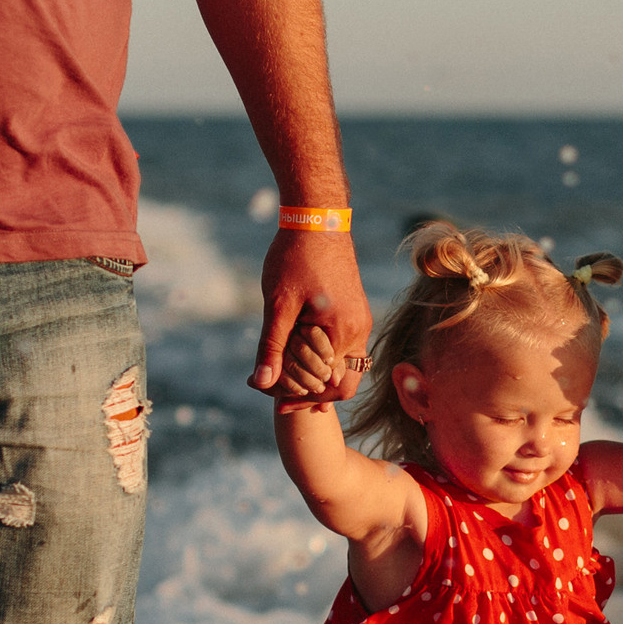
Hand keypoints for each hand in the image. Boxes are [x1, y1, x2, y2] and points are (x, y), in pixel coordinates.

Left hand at [251, 228, 370, 404]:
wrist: (317, 219)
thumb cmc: (295, 257)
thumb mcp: (278, 305)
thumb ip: (272, 347)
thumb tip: (262, 383)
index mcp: (344, 333)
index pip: (332, 387)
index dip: (304, 400)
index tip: (277, 404)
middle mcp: (360, 331)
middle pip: (341, 382)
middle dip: (310, 391)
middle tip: (276, 396)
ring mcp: (361, 321)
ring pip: (343, 365)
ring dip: (316, 374)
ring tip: (285, 377)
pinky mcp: (355, 311)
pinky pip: (344, 347)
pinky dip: (323, 357)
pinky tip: (298, 355)